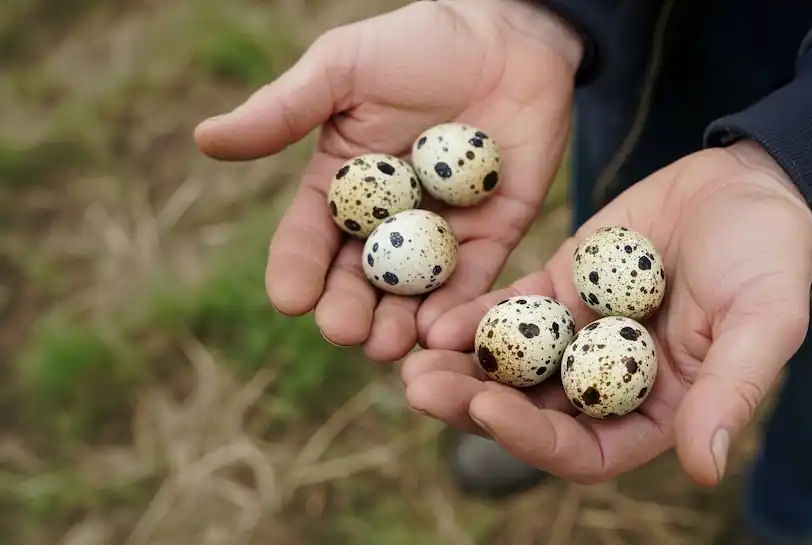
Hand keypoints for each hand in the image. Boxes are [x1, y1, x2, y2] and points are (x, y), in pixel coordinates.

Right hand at [193, 0, 581, 360]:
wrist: (509, 34)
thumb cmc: (418, 42)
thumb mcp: (342, 69)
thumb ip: (283, 110)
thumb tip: (205, 138)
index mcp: (340, 187)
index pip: (308, 238)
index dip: (296, 269)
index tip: (288, 299)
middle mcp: (386, 221)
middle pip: (359, 279)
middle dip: (348, 308)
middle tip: (343, 331)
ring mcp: (439, 233)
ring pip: (412, 293)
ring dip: (398, 323)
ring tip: (386, 344)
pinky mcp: (493, 237)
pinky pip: (474, 281)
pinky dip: (458, 308)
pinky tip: (442, 329)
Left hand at [401, 141, 811, 484]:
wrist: (752, 185)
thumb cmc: (771, 258)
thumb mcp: (764, 322)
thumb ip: (729, 392)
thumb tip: (702, 469)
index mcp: (656, 411)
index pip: (586, 450)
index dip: (533, 441)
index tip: (488, 410)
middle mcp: (608, 383)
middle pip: (531, 413)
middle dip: (472, 406)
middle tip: (418, 388)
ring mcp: (579, 335)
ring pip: (510, 365)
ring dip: (458, 367)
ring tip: (409, 355)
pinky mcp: (560, 287)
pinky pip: (510, 310)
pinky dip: (472, 316)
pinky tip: (433, 314)